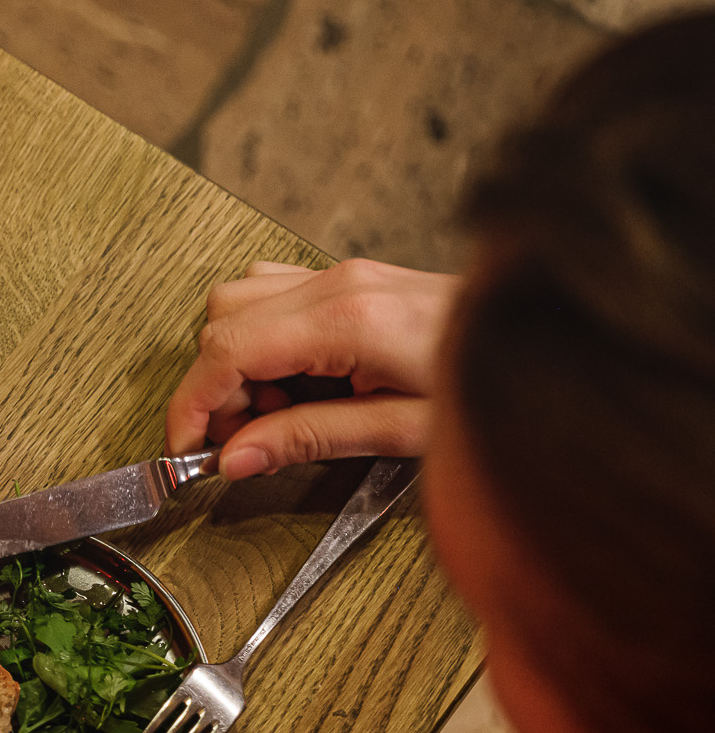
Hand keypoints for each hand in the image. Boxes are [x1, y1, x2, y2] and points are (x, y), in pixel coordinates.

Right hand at [164, 259, 458, 478]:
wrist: (547, 347)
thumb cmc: (487, 389)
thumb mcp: (399, 431)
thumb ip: (307, 439)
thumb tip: (234, 457)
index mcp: (349, 321)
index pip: (227, 352)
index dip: (192, 404)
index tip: (186, 448)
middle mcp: (339, 284)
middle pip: (221, 322)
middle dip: (214, 388)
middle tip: (243, 440)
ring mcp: (344, 274)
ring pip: (238, 301)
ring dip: (237, 361)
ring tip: (276, 411)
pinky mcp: (352, 278)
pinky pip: (272, 293)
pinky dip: (261, 338)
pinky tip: (295, 378)